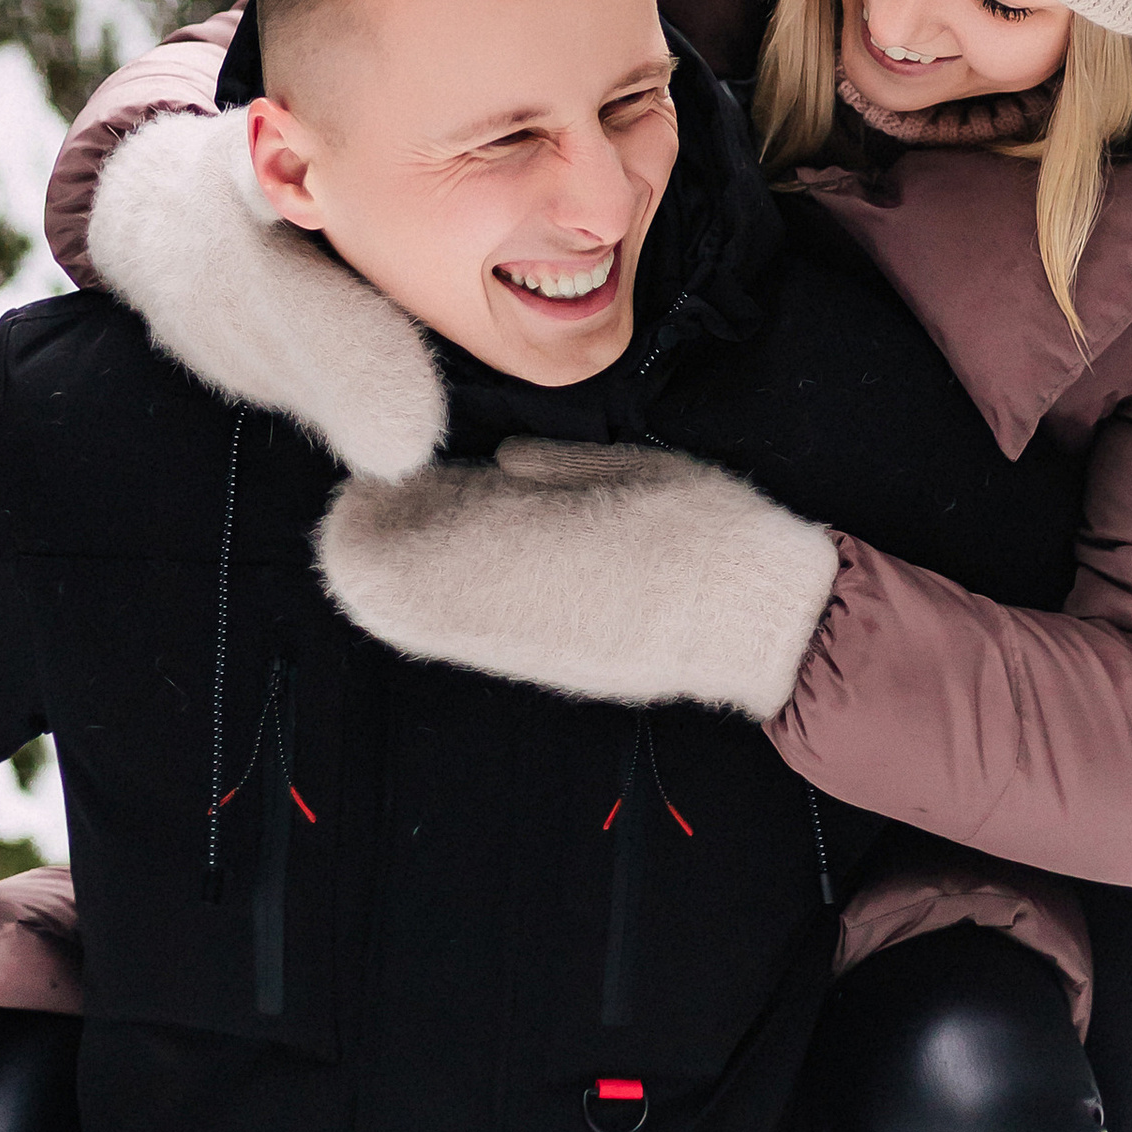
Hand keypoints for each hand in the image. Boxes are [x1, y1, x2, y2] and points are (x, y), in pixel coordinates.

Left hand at [315, 441, 839, 720]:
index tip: (368, 479)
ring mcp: (534, 647)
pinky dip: (438, 605)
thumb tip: (496, 464)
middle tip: (362, 503)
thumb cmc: (713, 532)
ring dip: (398, 580)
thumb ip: (556, 469)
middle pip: (402, 595)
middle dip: (373, 548)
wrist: (768, 625)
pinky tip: (435, 573)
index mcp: (536, 547)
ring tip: (388, 531)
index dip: (377, 518)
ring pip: (430, 622)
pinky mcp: (553, 667)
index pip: (413, 545)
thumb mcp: (634, 470)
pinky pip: (470, 638)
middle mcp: (519, 610)